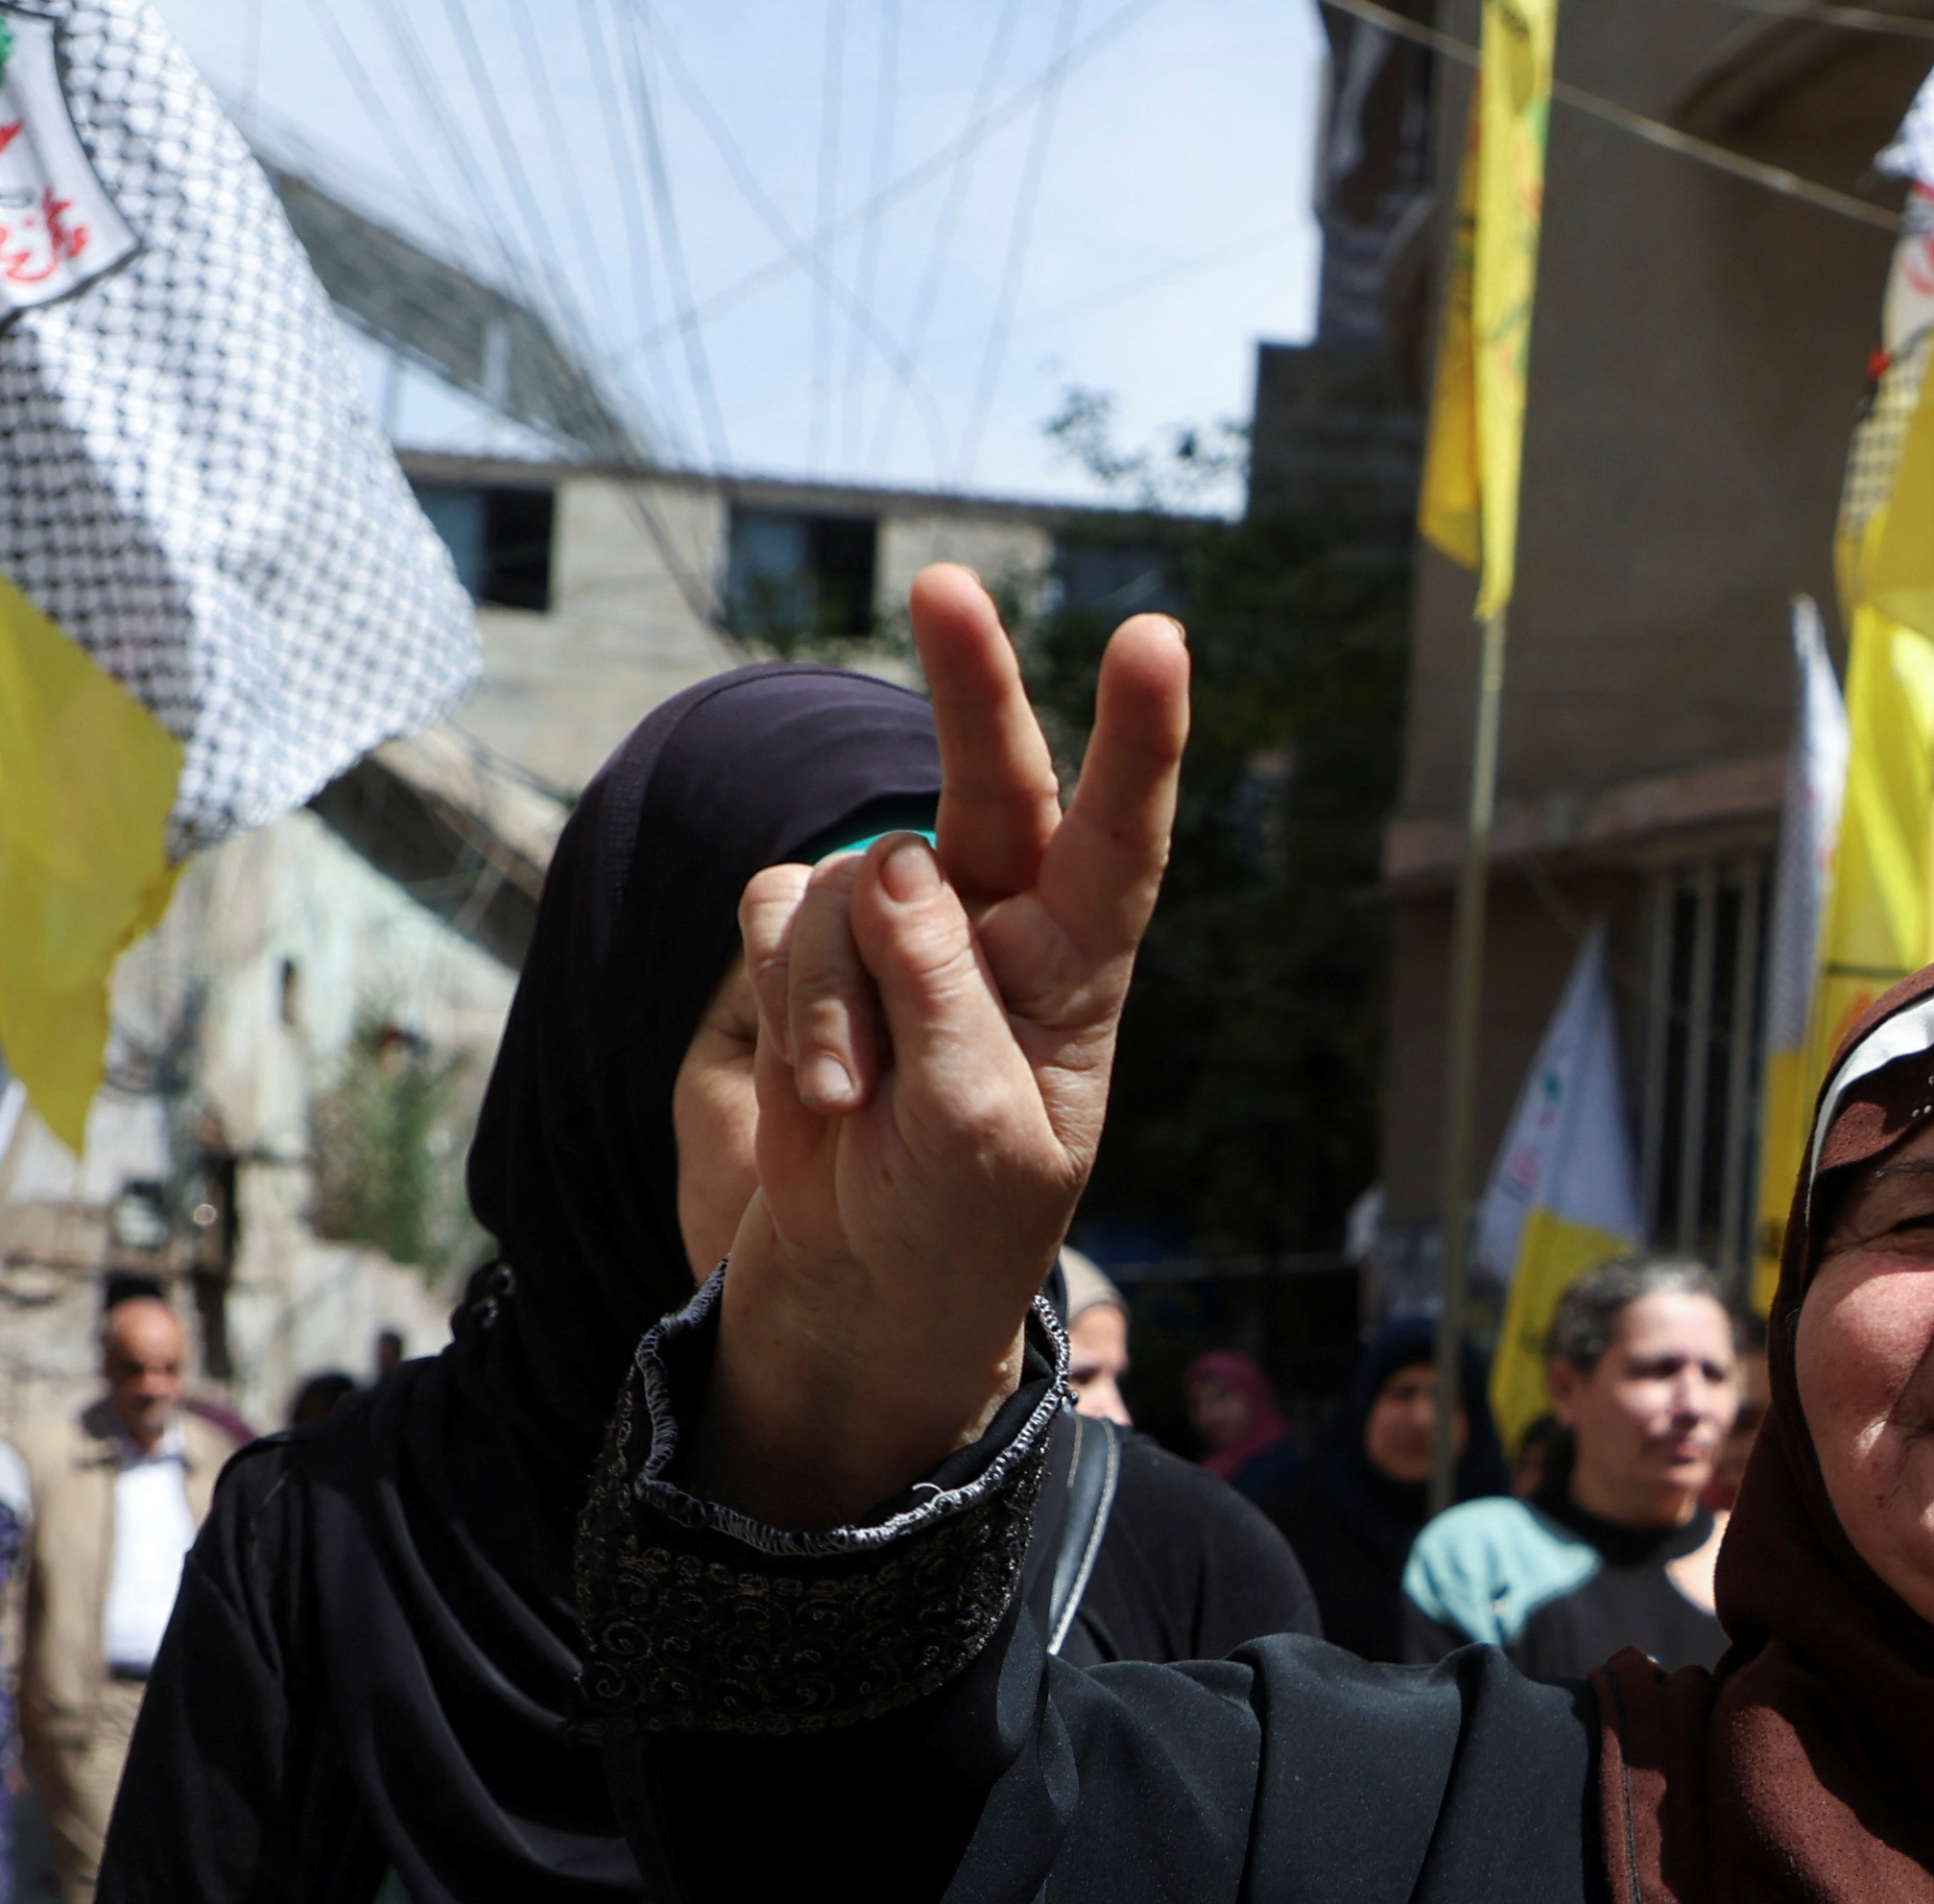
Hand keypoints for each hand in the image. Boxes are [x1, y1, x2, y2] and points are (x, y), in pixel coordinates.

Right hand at [706, 563, 1193, 1530]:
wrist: (864, 1285)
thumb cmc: (959, 1225)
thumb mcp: (981, 1135)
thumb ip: (947, 1001)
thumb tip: (898, 865)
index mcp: (1081, 970)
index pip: (1120, 841)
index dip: (1139, 741)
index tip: (1155, 638)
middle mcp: (999, 923)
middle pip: (990, 778)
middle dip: (969, 683)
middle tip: (945, 588)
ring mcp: (900, 926)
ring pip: (852, 884)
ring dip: (838, 1001)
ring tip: (861, 1104)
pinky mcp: (811, 946)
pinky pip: (778, 914)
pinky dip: (791, 1006)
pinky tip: (825, 1092)